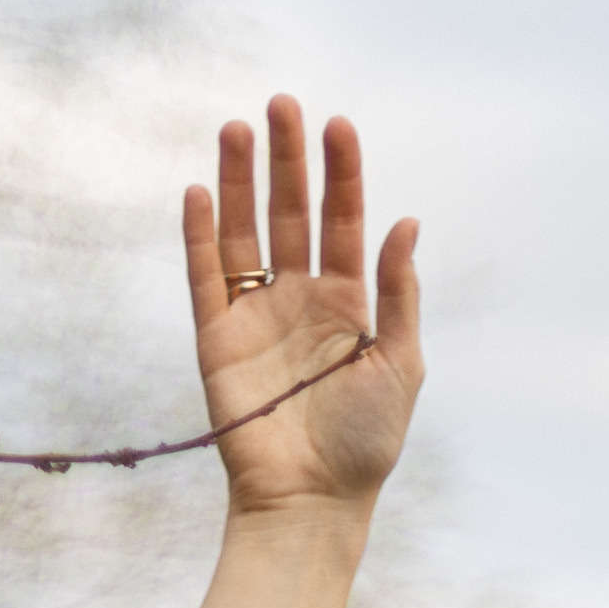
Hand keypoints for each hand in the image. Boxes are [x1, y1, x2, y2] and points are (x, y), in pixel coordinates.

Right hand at [185, 101, 420, 521]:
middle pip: (290, 213)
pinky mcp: (217, 341)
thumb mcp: (400, 365)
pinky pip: (205, 279)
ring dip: (240, 182)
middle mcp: (300, 299)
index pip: (343, 220)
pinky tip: (201, 192)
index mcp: (349, 301)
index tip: (339, 125)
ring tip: (238, 128)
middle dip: (287, 159)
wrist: (312, 503)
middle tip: (282, 104)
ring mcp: (256, 316)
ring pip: (244, 233)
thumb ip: (399, 293)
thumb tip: (407, 220)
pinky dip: (201, 236)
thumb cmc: (365, 444)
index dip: (341, 173)